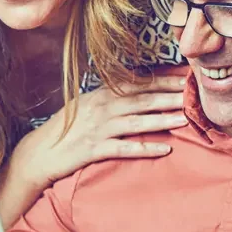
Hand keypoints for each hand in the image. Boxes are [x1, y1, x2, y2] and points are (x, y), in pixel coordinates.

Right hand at [14, 73, 188, 189]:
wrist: (39, 152)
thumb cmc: (65, 129)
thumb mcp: (86, 105)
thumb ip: (110, 97)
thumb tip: (138, 90)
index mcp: (100, 94)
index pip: (137, 84)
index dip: (162, 81)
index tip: (184, 79)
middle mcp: (100, 108)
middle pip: (141, 101)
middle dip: (168, 97)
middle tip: (192, 95)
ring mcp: (97, 129)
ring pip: (136, 122)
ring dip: (162, 120)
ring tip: (184, 119)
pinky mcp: (94, 150)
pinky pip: (125, 149)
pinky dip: (146, 148)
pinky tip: (165, 149)